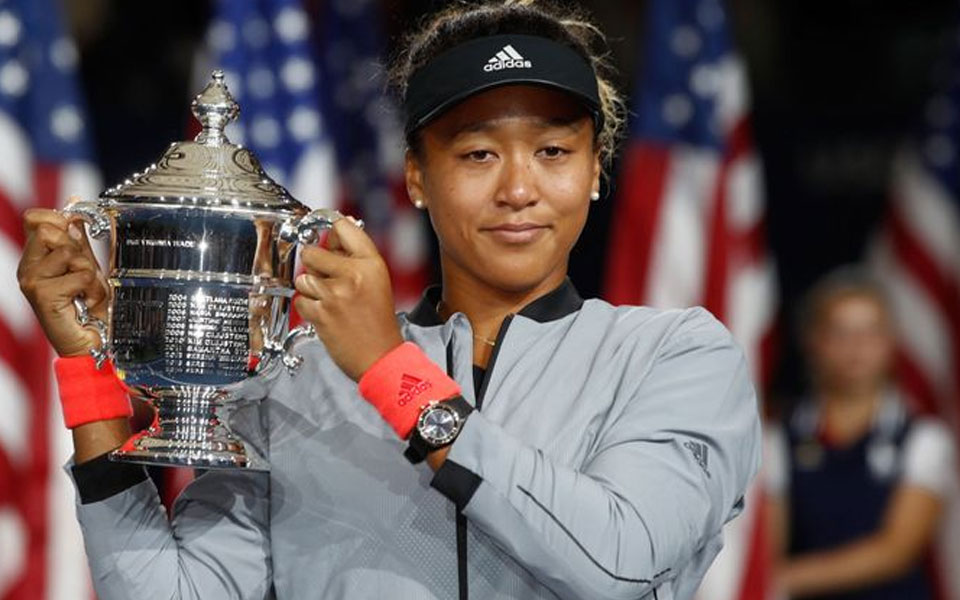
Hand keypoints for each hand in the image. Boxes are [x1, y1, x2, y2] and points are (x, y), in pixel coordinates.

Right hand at [17, 208, 109, 357]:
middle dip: (80, 250)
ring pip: (70, 252)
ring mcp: (31, 280)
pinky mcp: (42, 294)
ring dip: (89, 273)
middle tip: (84, 275)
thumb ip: (78, 238)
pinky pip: (79, 274)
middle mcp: (27, 267)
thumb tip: (71, 204)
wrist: (92, 341)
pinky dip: (92, 288)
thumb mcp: (87, 266)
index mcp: (35, 256)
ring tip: (86, 291)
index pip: (35, 217)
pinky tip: (85, 303)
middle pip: (53, 230)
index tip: (76, 234)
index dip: (59, 218)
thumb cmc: (88, 307)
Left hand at [294, 218, 403, 380]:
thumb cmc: (378, 321)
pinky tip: (326, 315)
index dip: (328, 225)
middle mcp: (354, 275)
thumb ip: (356, 254)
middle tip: (328, 279)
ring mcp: (335, 294)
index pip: (343, 228)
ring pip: (303, 278)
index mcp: (371, 263)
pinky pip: (301, 300)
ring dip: (311, 289)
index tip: (319, 226)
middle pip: (312, 252)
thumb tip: (336, 228)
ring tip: (330, 301)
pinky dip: (309, 309)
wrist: (380, 357)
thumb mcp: (377, 280)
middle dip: (314, 265)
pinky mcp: (321, 313)